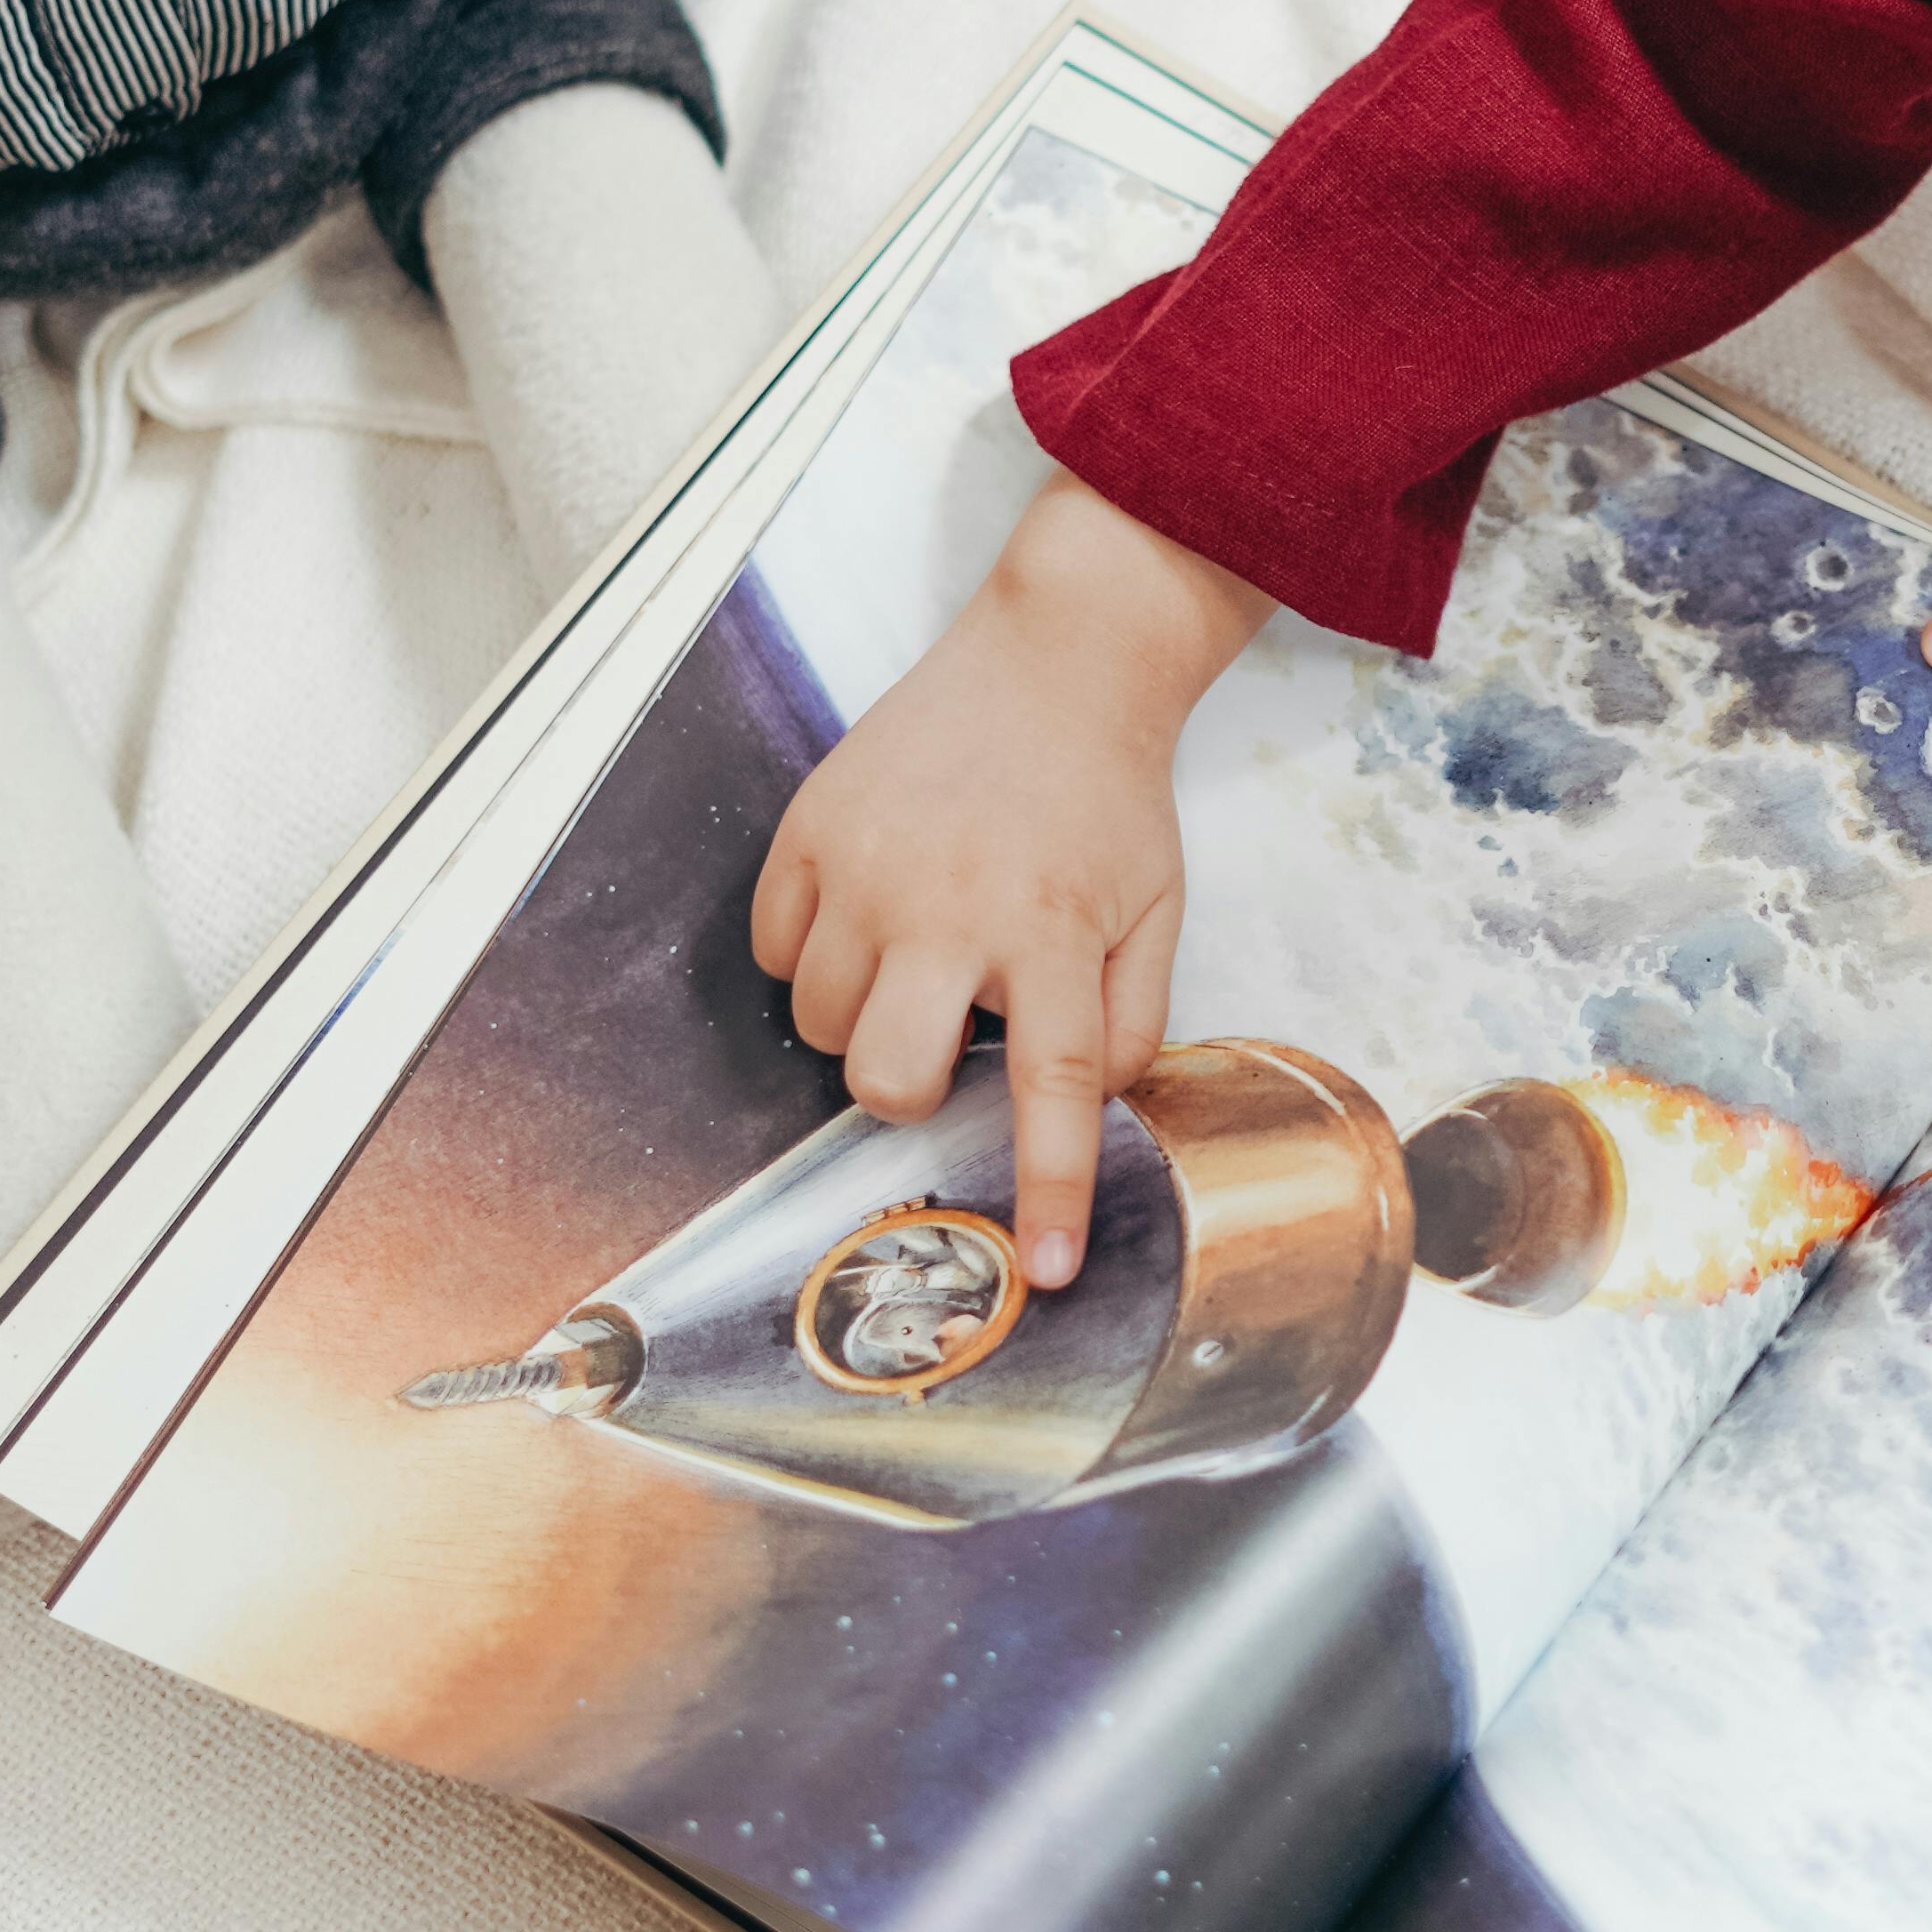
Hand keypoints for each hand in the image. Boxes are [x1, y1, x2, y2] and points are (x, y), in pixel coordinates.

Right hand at [751, 471, 1270, 1287]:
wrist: (1054, 660)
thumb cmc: (1107, 797)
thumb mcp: (1158, 909)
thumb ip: (1133, 1020)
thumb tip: (1090, 1109)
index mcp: (1051, 931)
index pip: (1053, 1089)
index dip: (1047, 1190)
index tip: (1042, 1270)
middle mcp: (948, 907)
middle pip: (886, 1079)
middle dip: (911, 1095)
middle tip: (948, 1042)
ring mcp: (865, 867)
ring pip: (818, 1024)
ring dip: (865, 1019)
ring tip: (919, 954)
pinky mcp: (807, 831)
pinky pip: (773, 951)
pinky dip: (815, 956)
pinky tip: (871, 913)